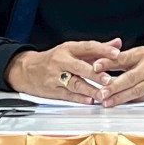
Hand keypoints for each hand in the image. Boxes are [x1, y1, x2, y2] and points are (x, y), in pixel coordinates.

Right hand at [5, 38, 120, 103]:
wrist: (27, 69)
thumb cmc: (54, 59)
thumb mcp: (73, 49)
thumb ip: (97, 48)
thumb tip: (117, 43)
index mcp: (68, 48)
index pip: (87, 47)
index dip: (102, 50)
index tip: (116, 53)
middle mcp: (62, 61)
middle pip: (80, 67)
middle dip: (95, 74)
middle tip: (108, 79)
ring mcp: (55, 76)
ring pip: (74, 83)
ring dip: (89, 89)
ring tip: (102, 94)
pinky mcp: (52, 90)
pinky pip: (67, 95)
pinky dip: (79, 98)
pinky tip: (90, 100)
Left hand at [91, 47, 143, 106]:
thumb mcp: (142, 54)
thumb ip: (123, 59)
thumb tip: (103, 63)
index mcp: (141, 53)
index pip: (122, 58)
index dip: (108, 62)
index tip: (95, 66)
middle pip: (128, 77)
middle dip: (113, 86)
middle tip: (101, 92)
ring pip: (134, 90)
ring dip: (119, 97)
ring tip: (107, 102)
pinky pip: (141, 97)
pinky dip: (130, 101)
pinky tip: (120, 104)